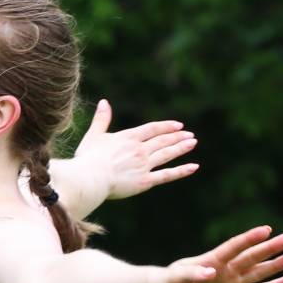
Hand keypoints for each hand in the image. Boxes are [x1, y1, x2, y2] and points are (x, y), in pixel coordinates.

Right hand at [72, 99, 199, 201]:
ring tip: (193, 143)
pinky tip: (194, 166)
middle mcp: (140, 149)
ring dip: (181, 147)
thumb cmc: (88, 159)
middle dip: (177, 136)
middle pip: (163, 140)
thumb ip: (101, 119)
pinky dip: (181, 171)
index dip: (166, 126)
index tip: (178, 125)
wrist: (91, 178)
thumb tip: (104, 102)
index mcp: (129, 137)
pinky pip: (167, 175)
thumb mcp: (94, 136)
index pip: (152, 129)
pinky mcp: (145, 181)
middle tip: (190, 134)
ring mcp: (144, 165)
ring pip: (167, 154)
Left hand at [156, 225, 282, 282]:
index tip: (266, 230)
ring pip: (258, 272)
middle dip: (271, 248)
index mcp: (213, 260)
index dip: (250, 239)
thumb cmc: (169, 282)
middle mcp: (227, 269)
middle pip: (252, 257)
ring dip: (276, 264)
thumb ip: (192, 274)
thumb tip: (212, 273)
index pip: (234, 247)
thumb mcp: (175, 278)